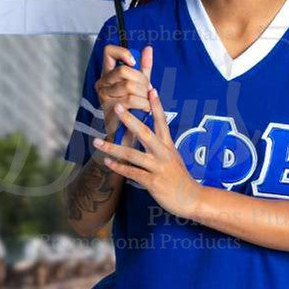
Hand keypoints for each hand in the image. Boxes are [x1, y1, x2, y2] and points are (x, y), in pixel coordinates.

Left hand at [92, 87, 201, 219]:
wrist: (191, 199)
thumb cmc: (179, 178)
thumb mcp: (173, 158)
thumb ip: (162, 146)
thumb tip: (150, 135)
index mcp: (168, 146)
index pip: (163, 121)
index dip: (157, 105)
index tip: (151, 89)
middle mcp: (164, 154)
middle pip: (145, 132)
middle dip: (130, 119)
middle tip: (117, 106)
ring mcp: (158, 168)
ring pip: (132, 154)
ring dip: (113, 147)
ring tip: (97, 142)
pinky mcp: (153, 182)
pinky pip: (132, 172)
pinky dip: (118, 167)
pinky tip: (107, 162)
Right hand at [94, 44, 152, 143]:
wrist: (128, 135)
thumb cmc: (134, 109)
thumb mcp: (139, 85)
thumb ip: (143, 67)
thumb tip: (148, 48)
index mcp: (107, 75)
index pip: (109, 52)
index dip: (123, 53)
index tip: (134, 63)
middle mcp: (102, 84)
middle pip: (124, 71)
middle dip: (141, 80)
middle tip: (147, 91)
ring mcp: (104, 97)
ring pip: (129, 86)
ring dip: (144, 95)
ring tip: (147, 102)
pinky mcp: (109, 109)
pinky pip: (131, 100)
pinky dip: (144, 104)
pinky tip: (146, 109)